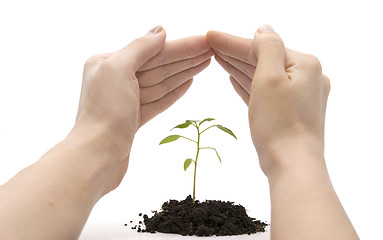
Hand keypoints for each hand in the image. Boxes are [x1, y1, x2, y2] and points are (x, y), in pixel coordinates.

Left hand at [75, 26, 211, 154]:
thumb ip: (140, 47)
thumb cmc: (105, 112)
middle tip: (211, 50)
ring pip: (161, 82)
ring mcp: (126, 100)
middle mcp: (116, 79)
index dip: (180, 46)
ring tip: (206, 62)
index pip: (152, 51)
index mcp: (108, 63)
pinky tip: (189, 81)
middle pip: (159, 65)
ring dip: (184, 71)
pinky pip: (158, 100)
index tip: (203, 41)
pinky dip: (174, 91)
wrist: (97, 155)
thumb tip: (160, 30)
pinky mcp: (134, 118)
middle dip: (186, 57)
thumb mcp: (118, 69)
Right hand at [207, 26, 329, 175]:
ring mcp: (298, 96)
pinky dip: (249, 84)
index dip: (233, 42)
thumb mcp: (270, 78)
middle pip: (263, 60)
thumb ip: (268, 48)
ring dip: (240, 67)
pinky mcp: (289, 112)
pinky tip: (233, 78)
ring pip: (263, 76)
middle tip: (210, 44)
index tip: (211, 36)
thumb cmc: (281, 123)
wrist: (292, 164)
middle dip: (235, 53)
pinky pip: (265, 92)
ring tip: (217, 58)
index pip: (262, 47)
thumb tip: (264, 30)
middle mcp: (306, 78)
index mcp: (305, 65)